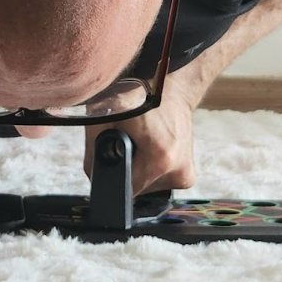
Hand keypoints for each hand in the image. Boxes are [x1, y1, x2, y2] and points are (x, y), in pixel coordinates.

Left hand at [83, 80, 195, 195]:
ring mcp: (185, 176)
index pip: (125, 188)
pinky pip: (159, 182)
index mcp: (160, 159)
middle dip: (127, 169)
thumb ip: (94, 148)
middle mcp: (177, 171)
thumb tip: (93, 175)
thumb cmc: (140, 98)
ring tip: (142, 143)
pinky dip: (151, 169)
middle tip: (129, 143)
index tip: (114, 155)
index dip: (114, 174)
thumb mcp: (107, 114)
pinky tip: (152, 148)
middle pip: (137, 189)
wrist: (174, 91)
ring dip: (140, 170)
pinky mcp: (187, 176)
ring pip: (148, 186)